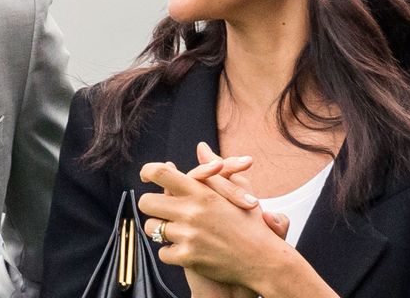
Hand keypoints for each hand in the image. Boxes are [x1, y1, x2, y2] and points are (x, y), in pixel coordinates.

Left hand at [138, 161, 289, 287]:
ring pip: (152, 229)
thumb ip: (215, 169)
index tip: (145, 176)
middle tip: (160, 210)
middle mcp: (191, 212)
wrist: (263, 262)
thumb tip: (201, 147)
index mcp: (201, 193)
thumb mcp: (238, 191)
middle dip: (151, 206)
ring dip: (160, 230)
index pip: (161, 173)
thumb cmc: (252, 225)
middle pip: (146, 202)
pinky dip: (170, 252)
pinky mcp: (188, 257)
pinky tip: (183, 249)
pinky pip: (162, 252)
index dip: (147, 172)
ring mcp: (188, 235)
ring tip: (173, 230)